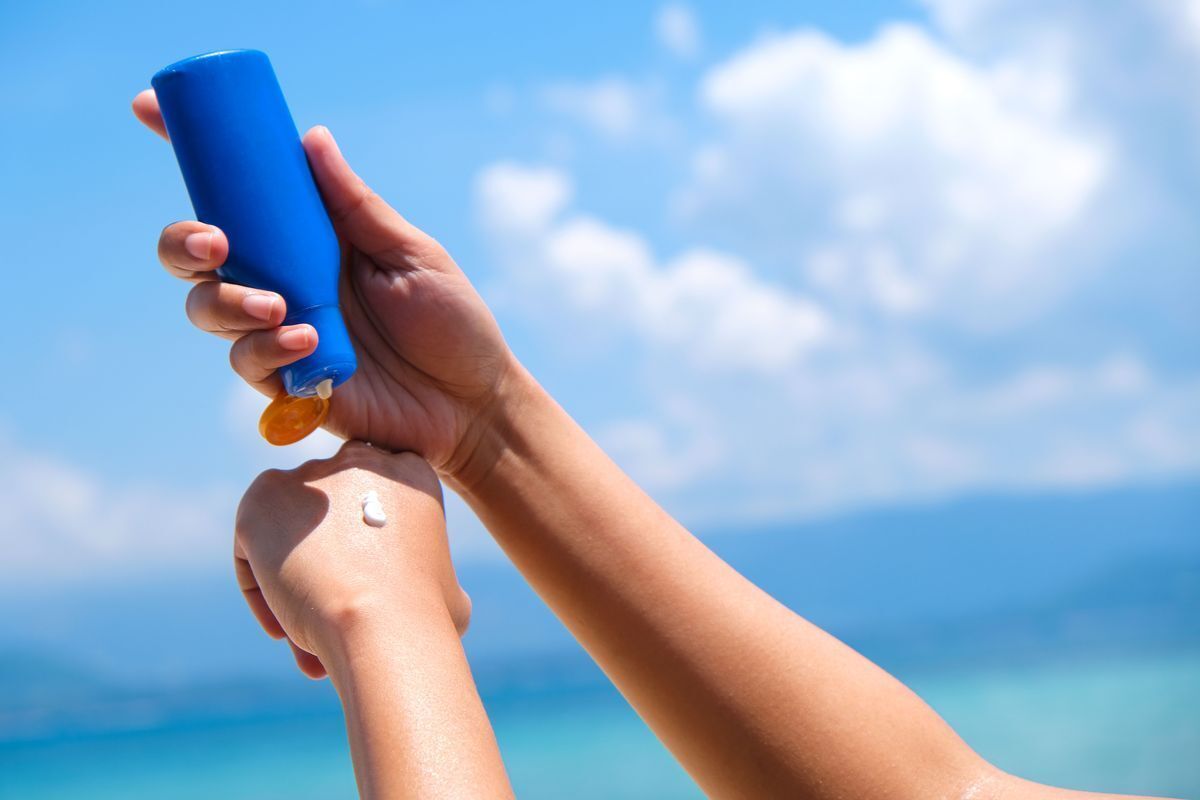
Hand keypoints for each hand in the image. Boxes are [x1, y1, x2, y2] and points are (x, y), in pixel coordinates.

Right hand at [133, 91, 514, 480]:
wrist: (474, 403)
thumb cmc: (452, 323)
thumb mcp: (412, 255)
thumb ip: (358, 207)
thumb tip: (309, 137)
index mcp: (310, 239)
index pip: (239, 192)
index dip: (190, 151)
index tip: (148, 109)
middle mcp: (284, 281)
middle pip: (198, 254)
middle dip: (185, 242)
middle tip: (216, 243)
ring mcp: (281, 332)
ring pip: (207, 308)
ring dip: (227, 302)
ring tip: (275, 307)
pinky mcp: (287, 383)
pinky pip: (248, 362)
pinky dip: (266, 349)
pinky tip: (305, 342)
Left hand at [234, 441, 470, 677]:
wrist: (382, 617)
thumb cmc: (424, 611)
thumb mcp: (450, 588)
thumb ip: (433, 574)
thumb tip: (441, 595)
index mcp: (409, 470)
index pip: (376, 500)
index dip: (368, 554)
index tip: (371, 595)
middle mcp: (357, 459)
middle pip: (329, 519)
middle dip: (328, 569)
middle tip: (338, 622)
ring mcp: (307, 474)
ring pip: (290, 537)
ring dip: (295, 586)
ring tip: (310, 643)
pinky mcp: (262, 496)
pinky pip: (253, 551)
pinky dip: (263, 593)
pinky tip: (286, 631)